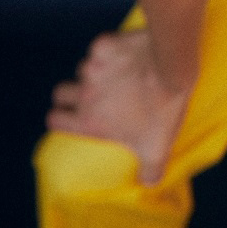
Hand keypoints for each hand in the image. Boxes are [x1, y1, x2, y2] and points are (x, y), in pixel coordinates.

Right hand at [47, 28, 192, 184]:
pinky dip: (110, 47)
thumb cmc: (163, 111)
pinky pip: (100, 45)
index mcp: (90, 121)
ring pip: (83, 67)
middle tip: (93, 93)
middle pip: (61, 92)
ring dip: (96, 69)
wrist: (172, 69)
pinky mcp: (105, 44)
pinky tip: (127, 51)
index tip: (71, 116)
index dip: (61, 118)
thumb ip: (149, 170)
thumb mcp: (157, 148)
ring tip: (120, 73)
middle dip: (72, 92)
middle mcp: (85, 94)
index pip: (55, 120)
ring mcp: (93, 66)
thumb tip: (149, 183)